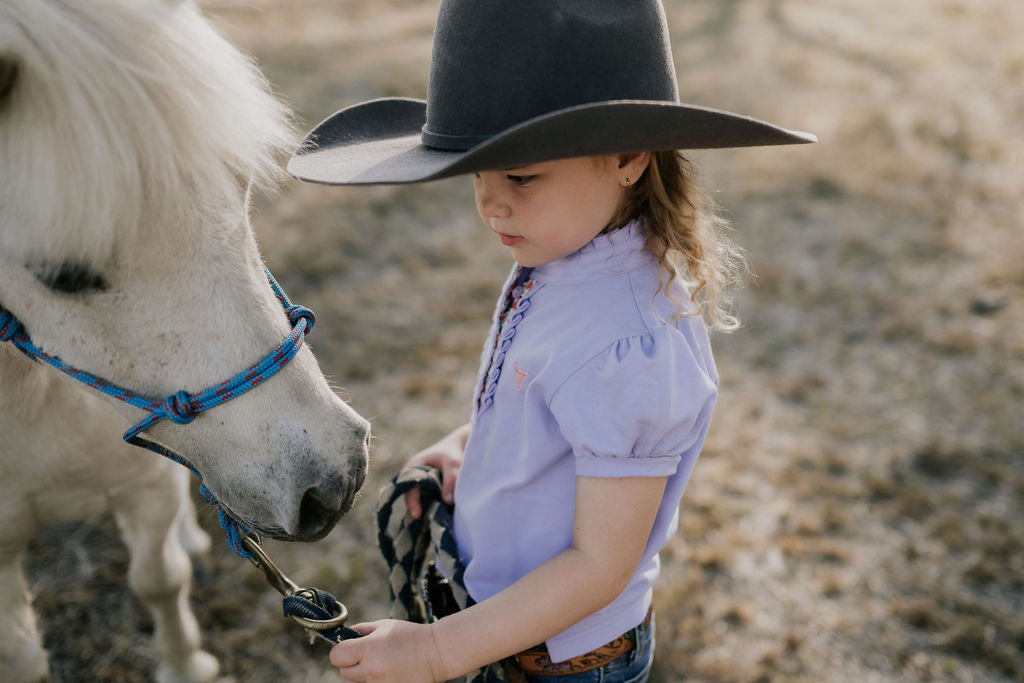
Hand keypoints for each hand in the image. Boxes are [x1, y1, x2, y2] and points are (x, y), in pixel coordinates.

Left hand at [330, 619, 445, 681]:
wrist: (436, 653)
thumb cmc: (410, 636)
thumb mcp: (384, 625)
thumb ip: (361, 630)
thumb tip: (344, 636)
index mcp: (369, 650)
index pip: (336, 656)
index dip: (341, 649)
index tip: (349, 645)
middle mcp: (371, 670)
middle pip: (343, 672)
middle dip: (351, 662)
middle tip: (366, 653)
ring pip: (358, 680)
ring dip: (363, 671)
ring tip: (383, 661)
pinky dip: (376, 679)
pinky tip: (389, 669)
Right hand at [403, 423, 468, 518]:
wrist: (461, 446)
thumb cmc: (454, 452)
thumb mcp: (453, 463)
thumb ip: (451, 479)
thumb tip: (448, 501)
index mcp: (414, 467)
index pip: (408, 487)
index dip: (412, 502)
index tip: (417, 515)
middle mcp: (414, 476)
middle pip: (412, 497)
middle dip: (418, 509)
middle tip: (427, 524)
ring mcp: (421, 483)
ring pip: (421, 500)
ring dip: (427, 510)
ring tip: (435, 523)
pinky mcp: (430, 489)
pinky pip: (429, 500)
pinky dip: (433, 508)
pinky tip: (441, 517)